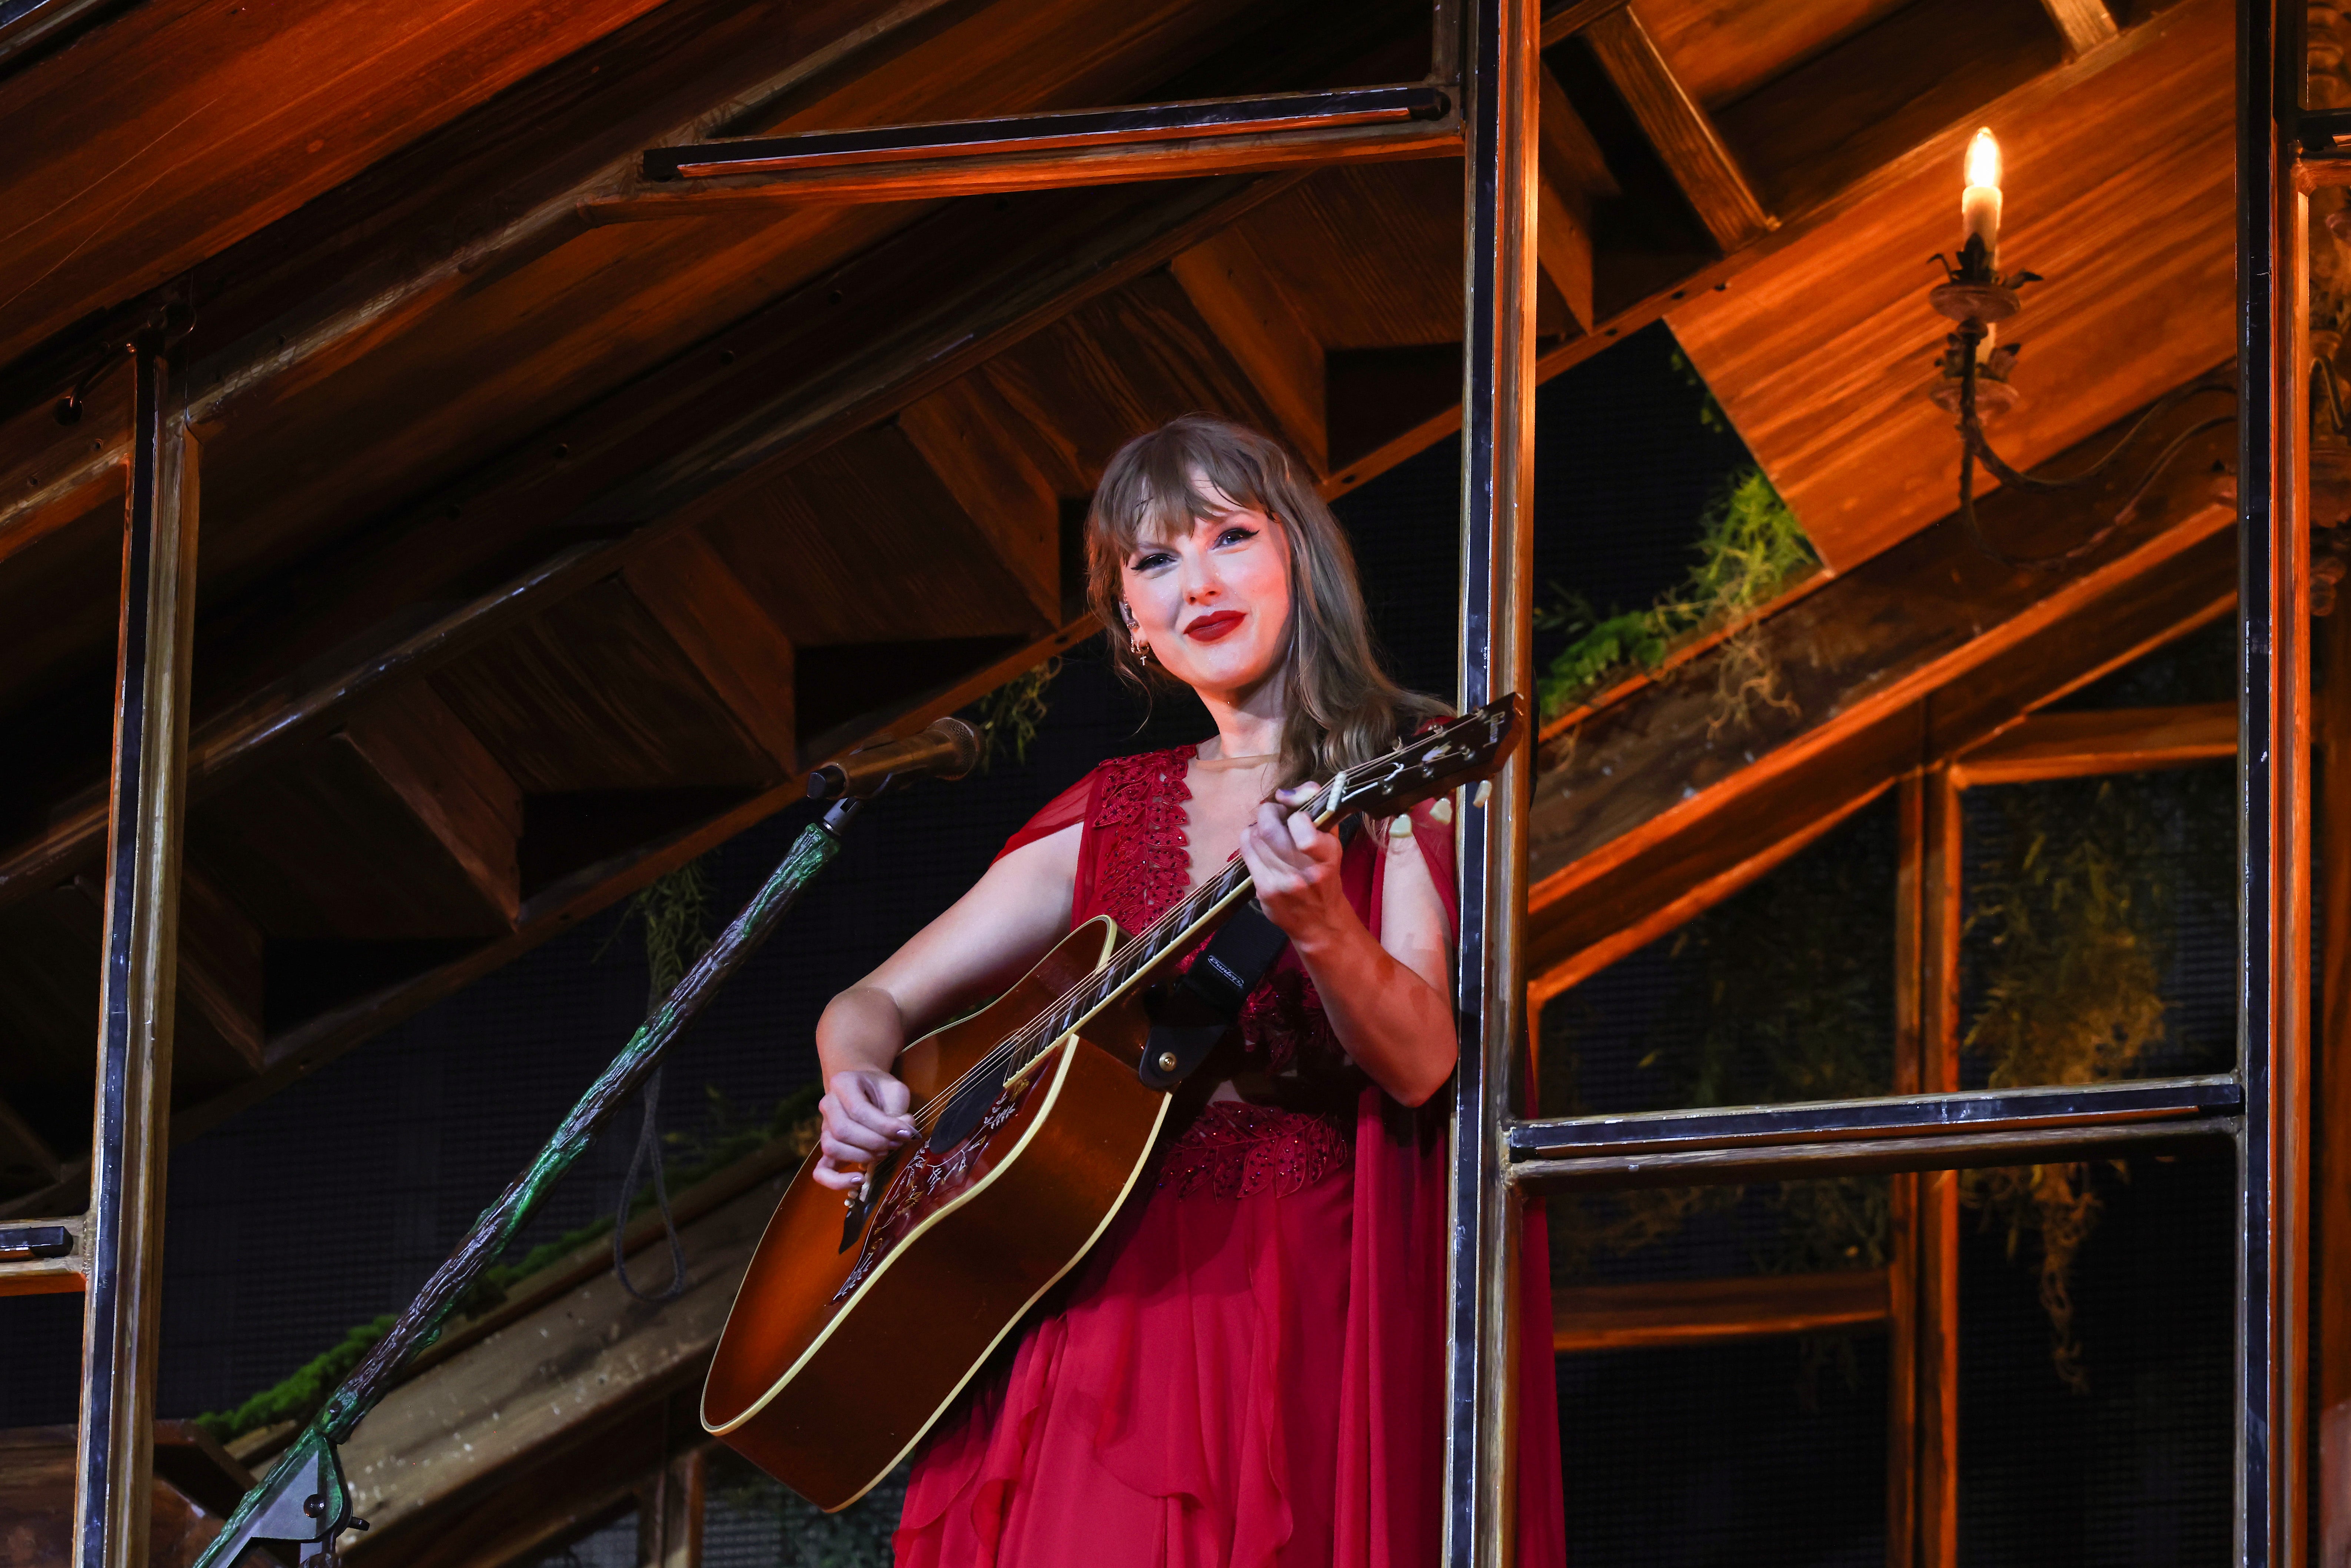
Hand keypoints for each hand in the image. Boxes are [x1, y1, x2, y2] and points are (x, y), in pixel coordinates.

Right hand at [813, 1069, 915, 1191]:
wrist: (864, 1088)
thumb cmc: (880, 1089)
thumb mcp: (894, 1090)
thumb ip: (898, 1110)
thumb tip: (905, 1132)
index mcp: (842, 1083)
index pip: (858, 1110)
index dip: (883, 1126)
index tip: (907, 1133)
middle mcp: (827, 1104)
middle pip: (843, 1131)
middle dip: (875, 1142)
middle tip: (896, 1143)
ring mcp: (824, 1128)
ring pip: (833, 1148)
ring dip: (863, 1156)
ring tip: (884, 1152)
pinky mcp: (827, 1149)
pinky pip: (821, 1171)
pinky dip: (837, 1181)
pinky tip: (859, 1180)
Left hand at [1238, 782, 1349, 948]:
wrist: (1320, 920)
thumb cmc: (1326, 874)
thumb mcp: (1332, 839)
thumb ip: (1315, 806)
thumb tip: (1285, 793)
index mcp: (1327, 855)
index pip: (1300, 823)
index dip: (1292, 812)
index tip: (1295, 815)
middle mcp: (1305, 871)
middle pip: (1269, 828)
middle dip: (1267, 813)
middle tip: (1274, 815)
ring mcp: (1282, 883)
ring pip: (1253, 837)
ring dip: (1257, 827)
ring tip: (1268, 832)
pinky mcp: (1265, 891)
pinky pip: (1246, 853)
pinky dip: (1250, 842)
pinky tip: (1260, 846)